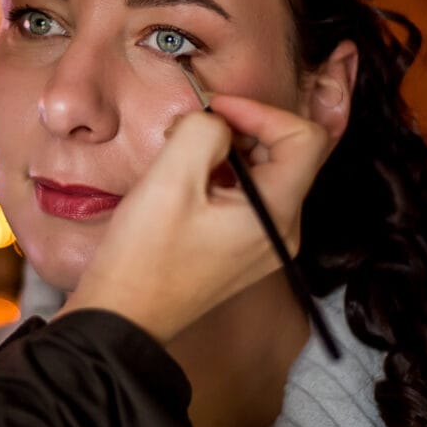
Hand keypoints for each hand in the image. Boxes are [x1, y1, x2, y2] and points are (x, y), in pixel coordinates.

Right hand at [59, 95, 330, 342]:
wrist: (122, 316)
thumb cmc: (144, 255)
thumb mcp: (170, 178)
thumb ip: (203, 131)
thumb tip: (216, 123)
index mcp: (276, 212)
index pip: (304, 137)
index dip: (261, 111)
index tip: (215, 110)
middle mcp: (284, 229)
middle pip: (288, 152)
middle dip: (242, 127)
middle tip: (191, 128)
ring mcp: (266, 242)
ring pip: (267, 171)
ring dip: (229, 149)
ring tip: (181, 151)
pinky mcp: (245, 248)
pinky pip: (249, 194)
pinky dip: (222, 173)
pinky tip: (184, 178)